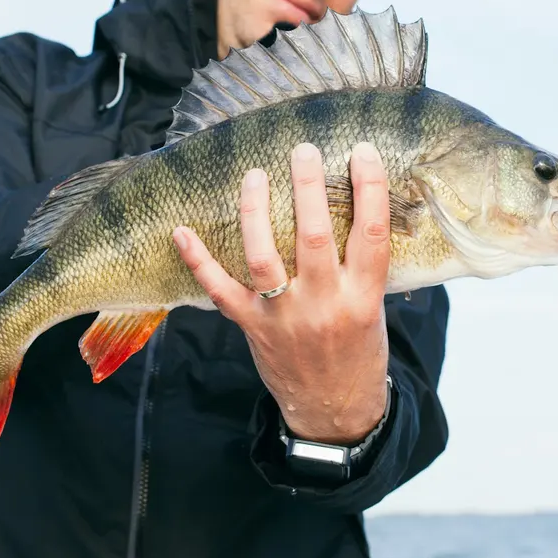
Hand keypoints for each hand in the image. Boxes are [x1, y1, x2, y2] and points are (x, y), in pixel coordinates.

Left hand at [172, 141, 390, 444]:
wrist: (335, 409)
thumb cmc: (359, 350)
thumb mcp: (375, 307)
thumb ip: (363, 264)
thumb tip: (358, 203)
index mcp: (363, 297)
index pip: (372, 235)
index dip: (370, 189)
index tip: (361, 151)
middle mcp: (324, 305)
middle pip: (314, 236)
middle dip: (307, 187)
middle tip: (303, 149)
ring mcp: (285, 317)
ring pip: (263, 256)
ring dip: (255, 212)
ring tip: (254, 175)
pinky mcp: (253, 327)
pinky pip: (220, 291)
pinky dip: (198, 260)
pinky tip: (182, 230)